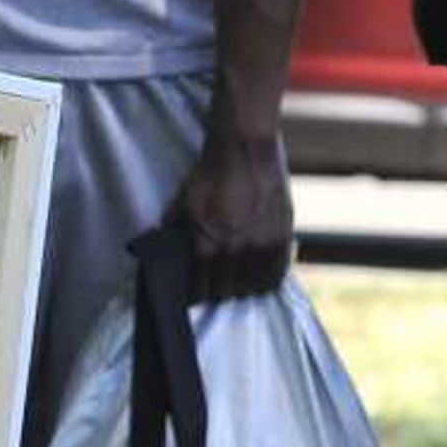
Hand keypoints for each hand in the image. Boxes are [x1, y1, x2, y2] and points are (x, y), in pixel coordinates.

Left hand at [175, 126, 295, 301]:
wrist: (244, 151)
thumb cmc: (211, 174)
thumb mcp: (182, 202)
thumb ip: (174, 229)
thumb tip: (164, 248)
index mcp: (206, 246)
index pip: (200, 290)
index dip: (196, 295)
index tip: (196, 294)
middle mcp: (235, 252)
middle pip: (227, 292)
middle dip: (219, 292)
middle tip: (217, 288)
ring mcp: (261, 247)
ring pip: (253, 288)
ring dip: (244, 289)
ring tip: (239, 285)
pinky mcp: (282, 238)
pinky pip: (277, 274)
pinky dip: (268, 280)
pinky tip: (261, 278)